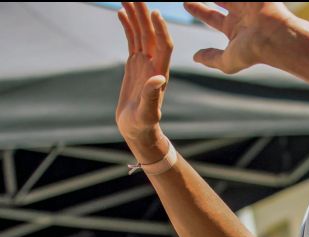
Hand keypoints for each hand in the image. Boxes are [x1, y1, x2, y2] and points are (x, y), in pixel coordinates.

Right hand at [116, 2, 172, 142]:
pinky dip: (128, 26)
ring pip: (141, 33)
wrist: (138, 128)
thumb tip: (160, 80)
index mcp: (160, 72)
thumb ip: (153, 97)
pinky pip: (132, 40)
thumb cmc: (144, 124)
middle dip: (145, 14)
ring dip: (136, 15)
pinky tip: (122, 12)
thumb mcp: (148, 112)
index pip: (163, 46)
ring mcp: (145, 62)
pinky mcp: (135, 64)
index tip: (155, 13)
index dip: (160, 30)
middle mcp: (154, 64)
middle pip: (151, 33)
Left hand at [183, 2, 295, 73]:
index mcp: (234, 29)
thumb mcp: (227, 60)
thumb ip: (211, 58)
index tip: (186, 4)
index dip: (198, 10)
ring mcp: (248, 4)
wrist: (273, 38)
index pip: (212, 17)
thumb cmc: (252, 51)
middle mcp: (240, 16)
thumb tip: (195, 58)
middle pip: (218, 0)